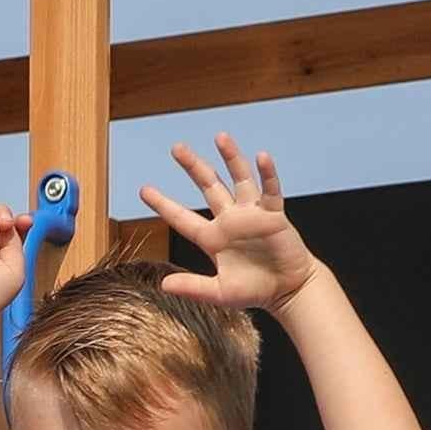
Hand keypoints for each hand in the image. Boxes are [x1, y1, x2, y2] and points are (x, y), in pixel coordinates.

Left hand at [143, 134, 318, 314]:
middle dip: (193, 167)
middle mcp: (229, 219)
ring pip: (238, 178)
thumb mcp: (218, 292)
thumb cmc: (254, 290)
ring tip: (220, 137)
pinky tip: (261, 156)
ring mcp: (251, 213)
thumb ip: (192, 287)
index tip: (144, 190)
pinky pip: (269, 190)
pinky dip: (267, 173)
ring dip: (231, 157)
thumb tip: (163, 285)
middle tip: (176, 148)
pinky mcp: (273, 214)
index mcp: (212, 238)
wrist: (286, 289)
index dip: (164, 205)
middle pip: (208, 186)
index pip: (182, 218)